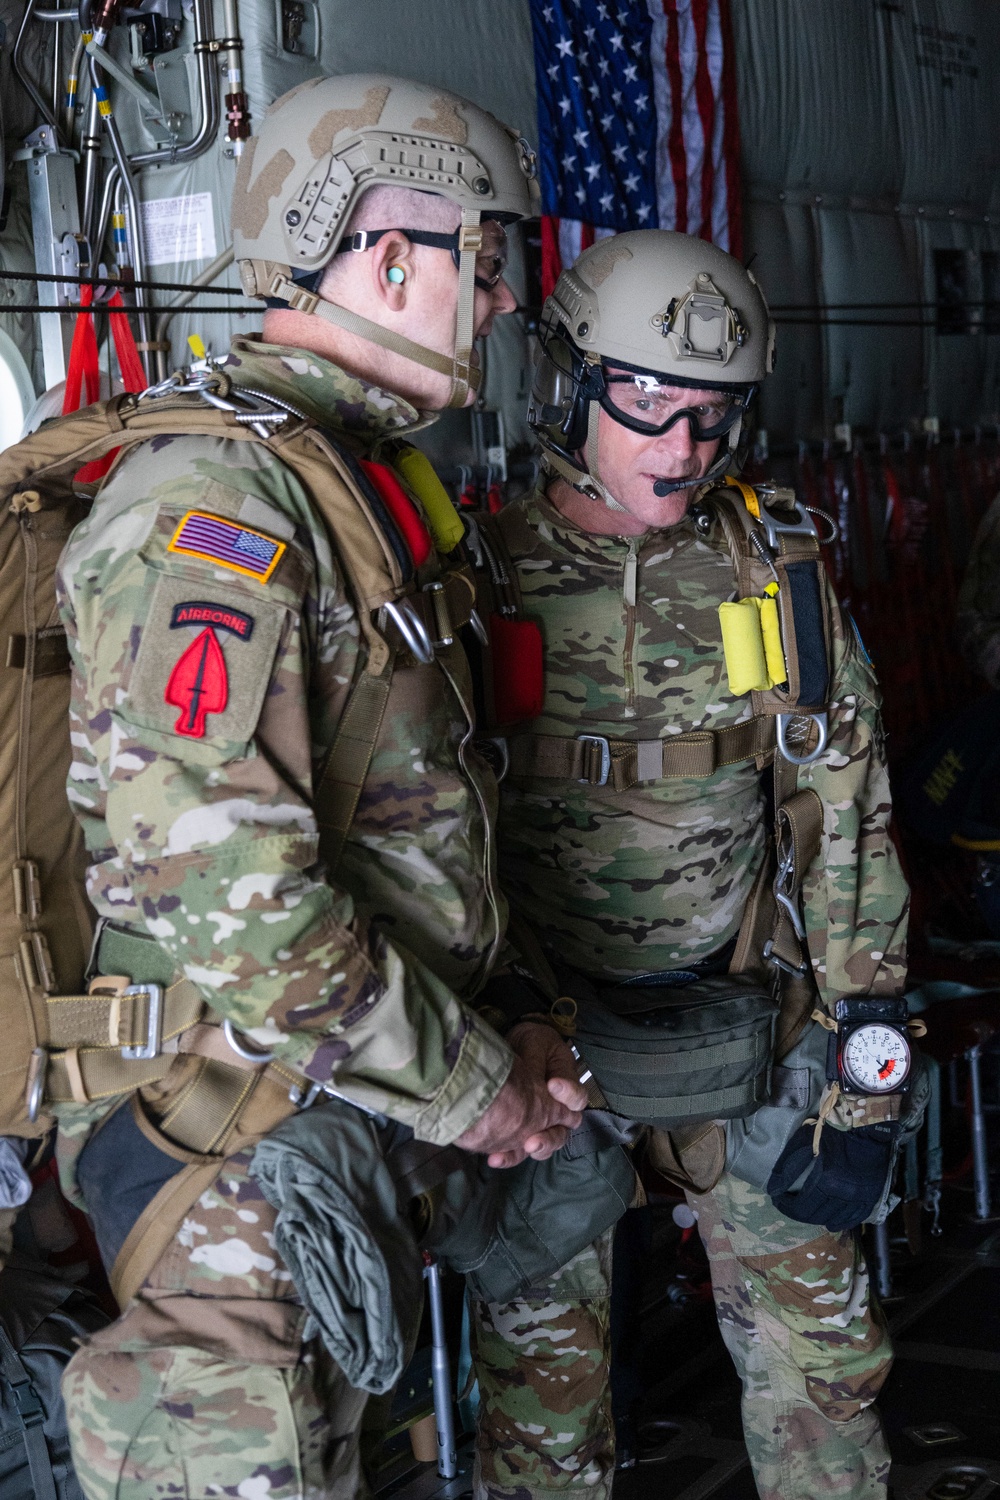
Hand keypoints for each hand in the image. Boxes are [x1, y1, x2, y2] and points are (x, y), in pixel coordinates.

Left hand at [455, 1022, 587, 1168]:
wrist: (510, 1044)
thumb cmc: (529, 1041)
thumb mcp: (536, 1042)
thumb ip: (537, 1060)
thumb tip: (538, 1081)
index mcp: (567, 1084)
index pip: (577, 1098)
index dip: (568, 1095)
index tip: (552, 1085)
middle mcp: (558, 1108)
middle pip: (563, 1132)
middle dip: (548, 1139)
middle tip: (531, 1142)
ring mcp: (540, 1120)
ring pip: (542, 1145)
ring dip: (526, 1153)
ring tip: (506, 1155)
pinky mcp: (520, 1127)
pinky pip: (519, 1148)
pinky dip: (508, 1154)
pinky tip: (494, 1157)